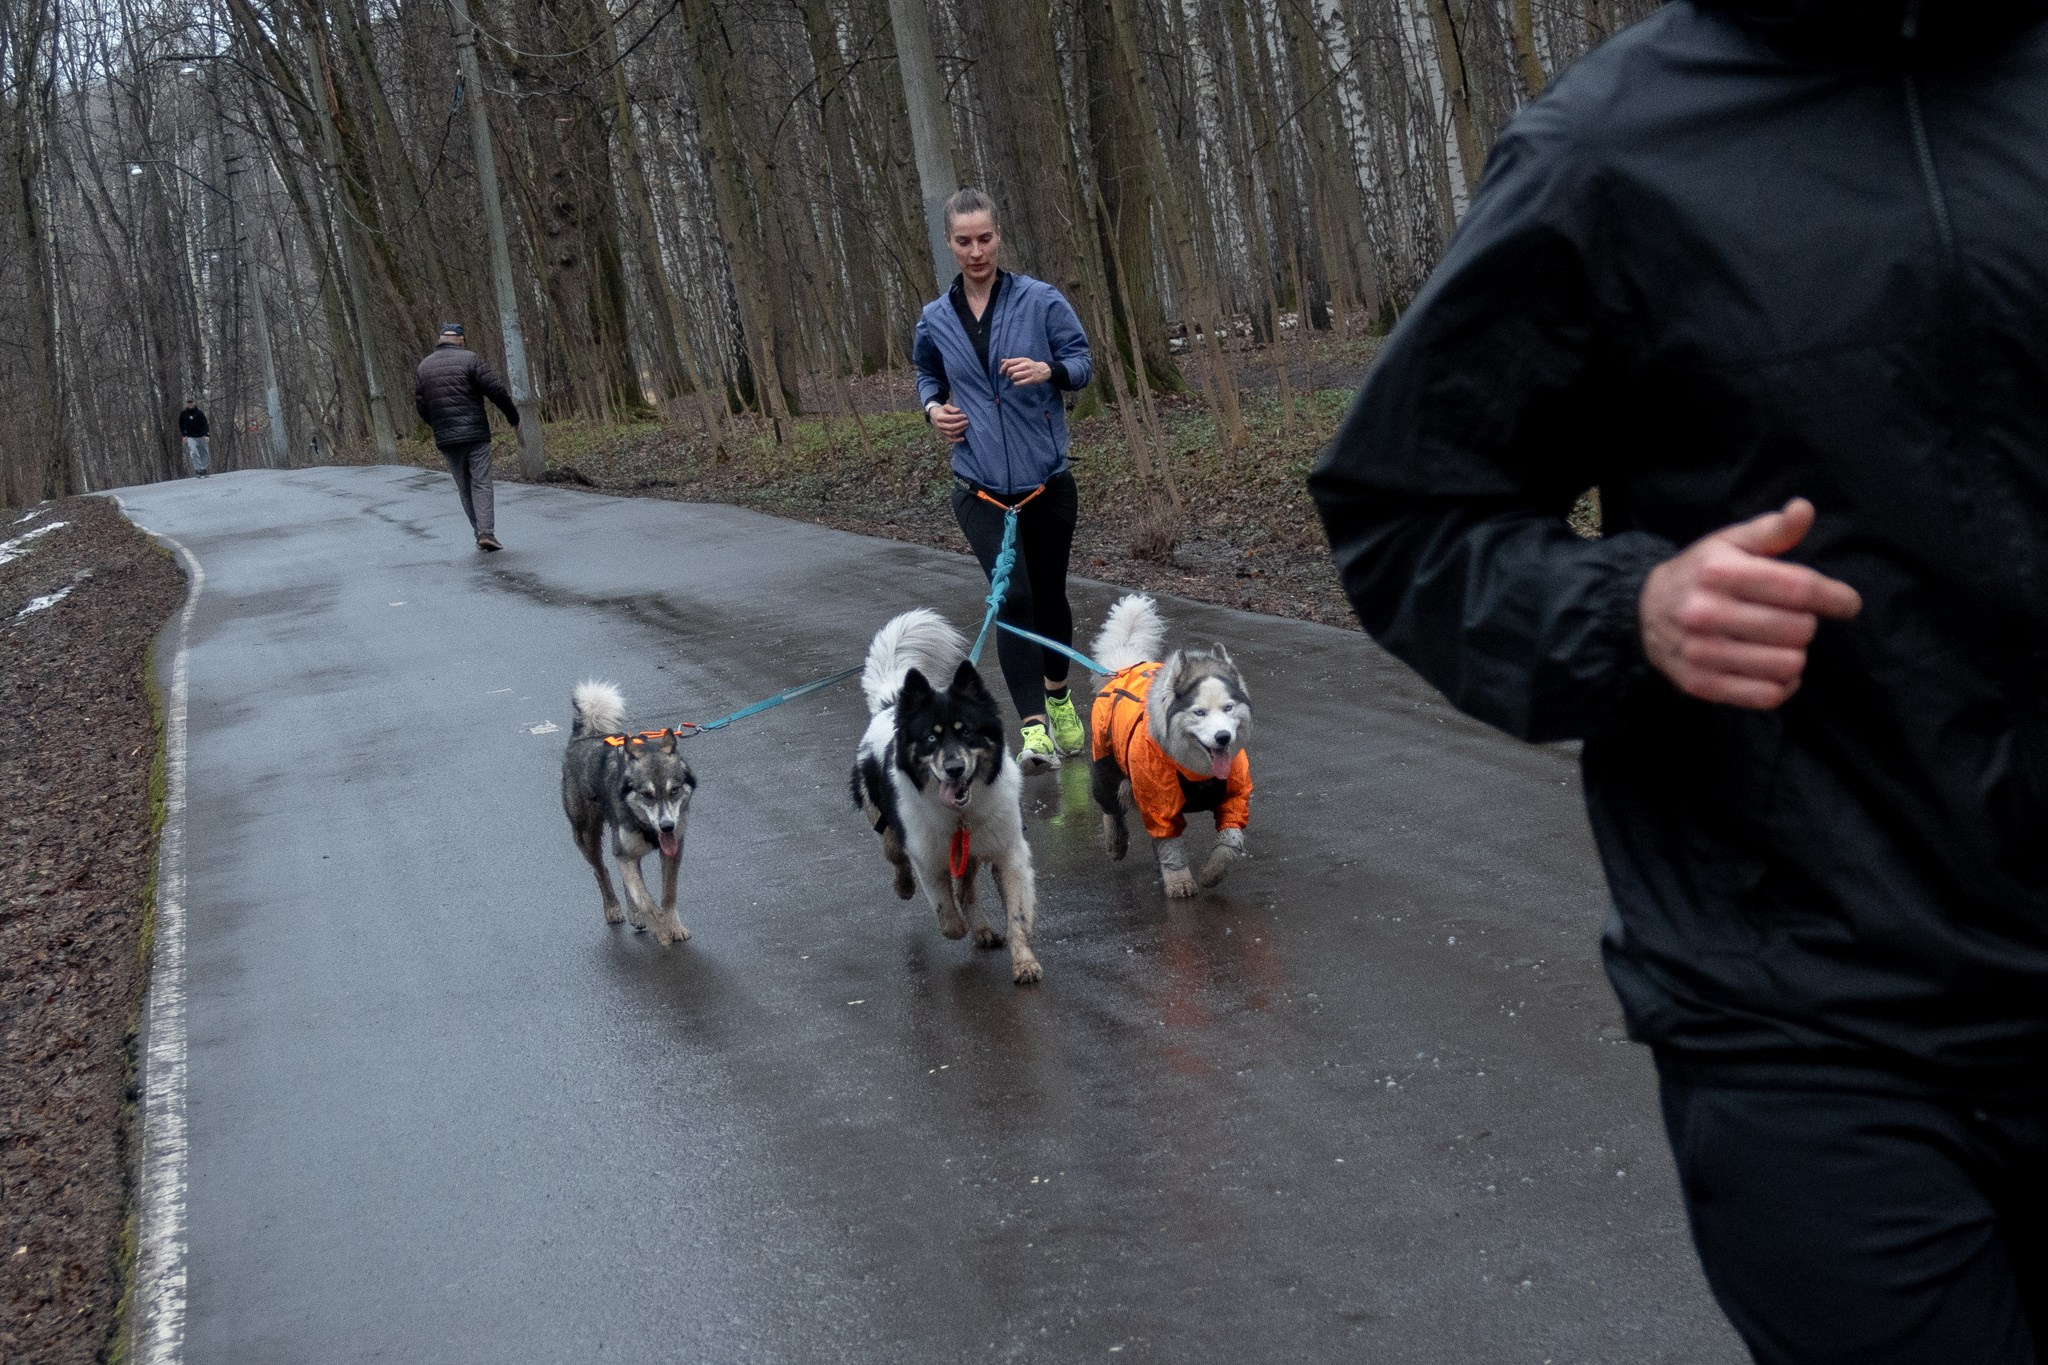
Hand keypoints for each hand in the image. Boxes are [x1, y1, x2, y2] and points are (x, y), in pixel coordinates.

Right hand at [929, 402, 967, 441]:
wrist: (936, 417)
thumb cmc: (943, 411)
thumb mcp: (946, 407)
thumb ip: (951, 408)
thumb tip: (958, 410)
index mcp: (939, 417)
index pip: (949, 418)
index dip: (958, 417)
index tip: (965, 416)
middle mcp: (940, 425)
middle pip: (951, 427)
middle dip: (960, 425)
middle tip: (967, 421)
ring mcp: (942, 431)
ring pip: (951, 433)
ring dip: (960, 431)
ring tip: (966, 426)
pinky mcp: (944, 435)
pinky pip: (950, 440)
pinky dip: (957, 440)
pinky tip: (963, 438)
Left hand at [998, 357, 1051, 386]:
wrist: (1044, 370)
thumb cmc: (1030, 365)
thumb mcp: (1022, 361)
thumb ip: (1012, 361)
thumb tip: (1002, 361)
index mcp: (1022, 360)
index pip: (1008, 363)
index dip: (1003, 368)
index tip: (1001, 372)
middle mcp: (1025, 365)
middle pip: (1010, 370)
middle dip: (1008, 374)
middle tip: (1010, 376)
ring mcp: (1029, 372)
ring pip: (1014, 376)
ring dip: (1012, 379)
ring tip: (1014, 379)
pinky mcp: (1032, 379)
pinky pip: (1020, 383)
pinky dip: (1016, 384)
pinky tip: (1016, 383)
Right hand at [1639, 497, 1861, 708]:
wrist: (1642, 612)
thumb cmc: (1699, 573)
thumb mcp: (1730, 542)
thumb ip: (1772, 530)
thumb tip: (1804, 509)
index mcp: (1718, 572)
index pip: (1797, 588)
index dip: (1834, 597)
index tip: (1847, 603)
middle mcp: (1705, 612)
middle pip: (1797, 629)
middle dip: (1806, 624)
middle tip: (1793, 620)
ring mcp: (1701, 652)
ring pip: (1787, 665)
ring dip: (1795, 656)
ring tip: (1781, 644)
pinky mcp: (1700, 683)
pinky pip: (1766, 696)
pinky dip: (1782, 685)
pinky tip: (1775, 670)